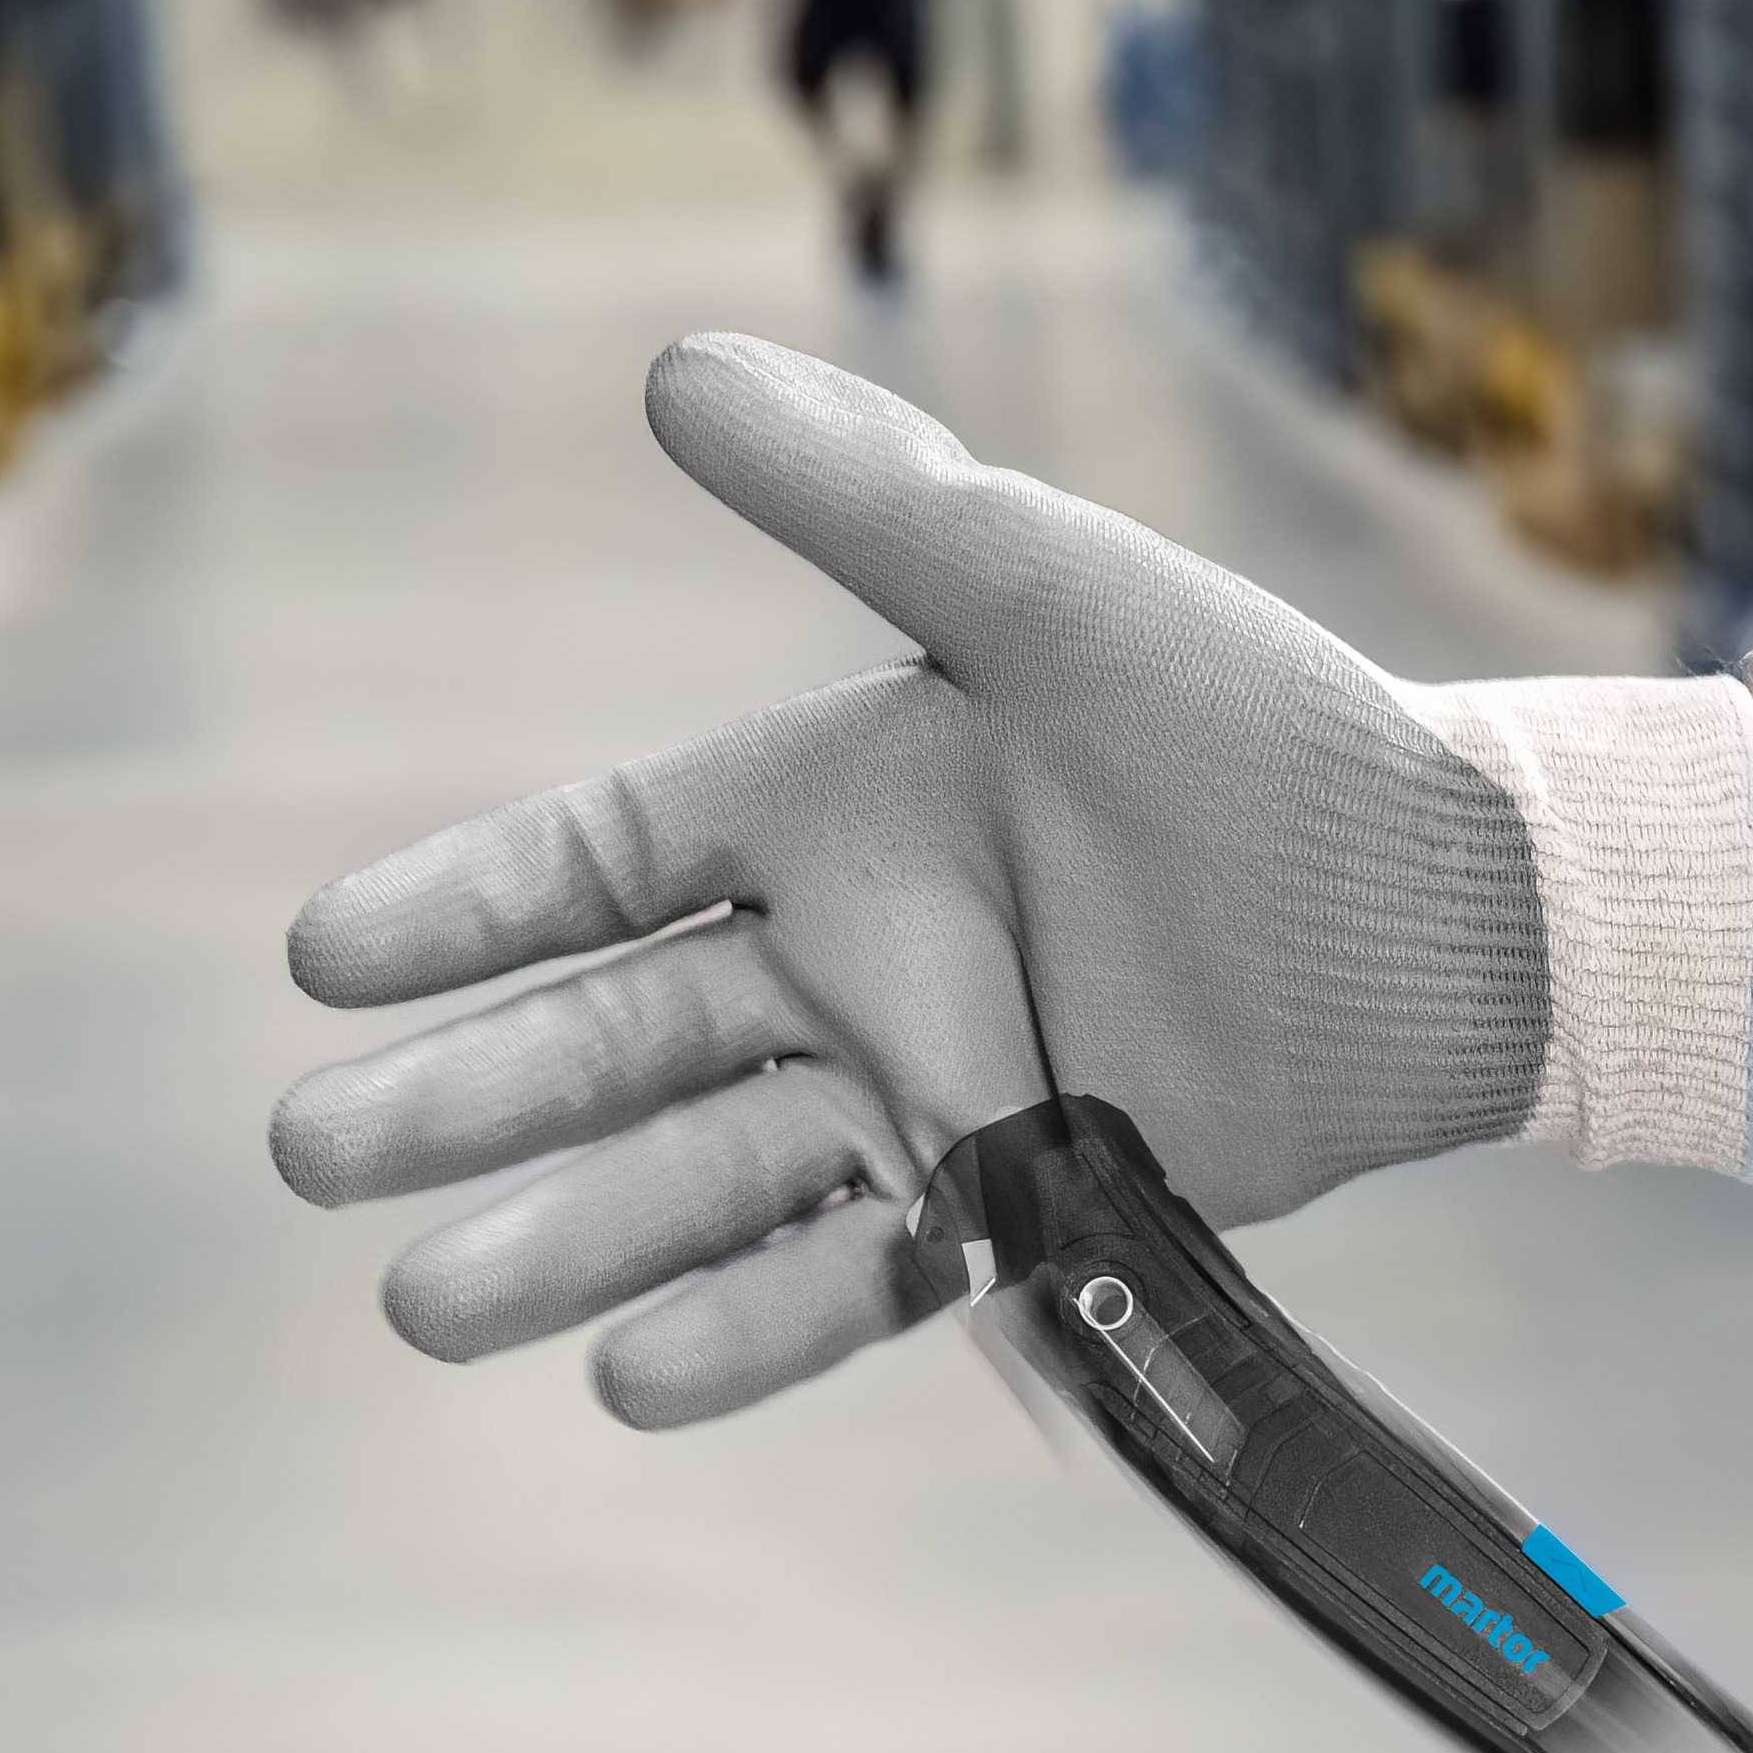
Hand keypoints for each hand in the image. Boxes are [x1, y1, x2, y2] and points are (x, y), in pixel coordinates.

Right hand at [264, 335, 1558, 1424]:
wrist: (1442, 904)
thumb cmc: (1257, 727)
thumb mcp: (1046, 591)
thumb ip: (863, 496)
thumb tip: (674, 368)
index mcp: (831, 806)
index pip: (594, 864)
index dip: (461, 912)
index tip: (319, 963)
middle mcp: (851, 959)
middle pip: (614, 1042)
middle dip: (464, 1102)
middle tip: (311, 1159)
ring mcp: (925, 1090)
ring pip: (704, 1177)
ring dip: (570, 1241)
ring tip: (430, 1309)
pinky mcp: (1016, 1201)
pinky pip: (860, 1278)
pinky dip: (755, 1331)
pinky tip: (633, 1384)